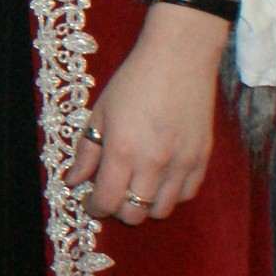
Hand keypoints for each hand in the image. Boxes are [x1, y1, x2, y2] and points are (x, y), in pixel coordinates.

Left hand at [65, 0, 227, 223]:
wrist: (178, 61)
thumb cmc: (132, 82)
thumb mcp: (99, 113)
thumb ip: (86, 152)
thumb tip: (73, 181)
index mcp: (123, 151)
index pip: (108, 202)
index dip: (95, 208)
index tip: (89, 203)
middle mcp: (154, 164)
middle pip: (135, 214)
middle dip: (117, 209)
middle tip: (110, 193)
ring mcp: (182, 164)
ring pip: (162, 210)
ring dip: (144, 205)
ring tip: (134, 186)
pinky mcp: (203, 160)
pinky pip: (186, 195)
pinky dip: (169, 195)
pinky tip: (158, 179)